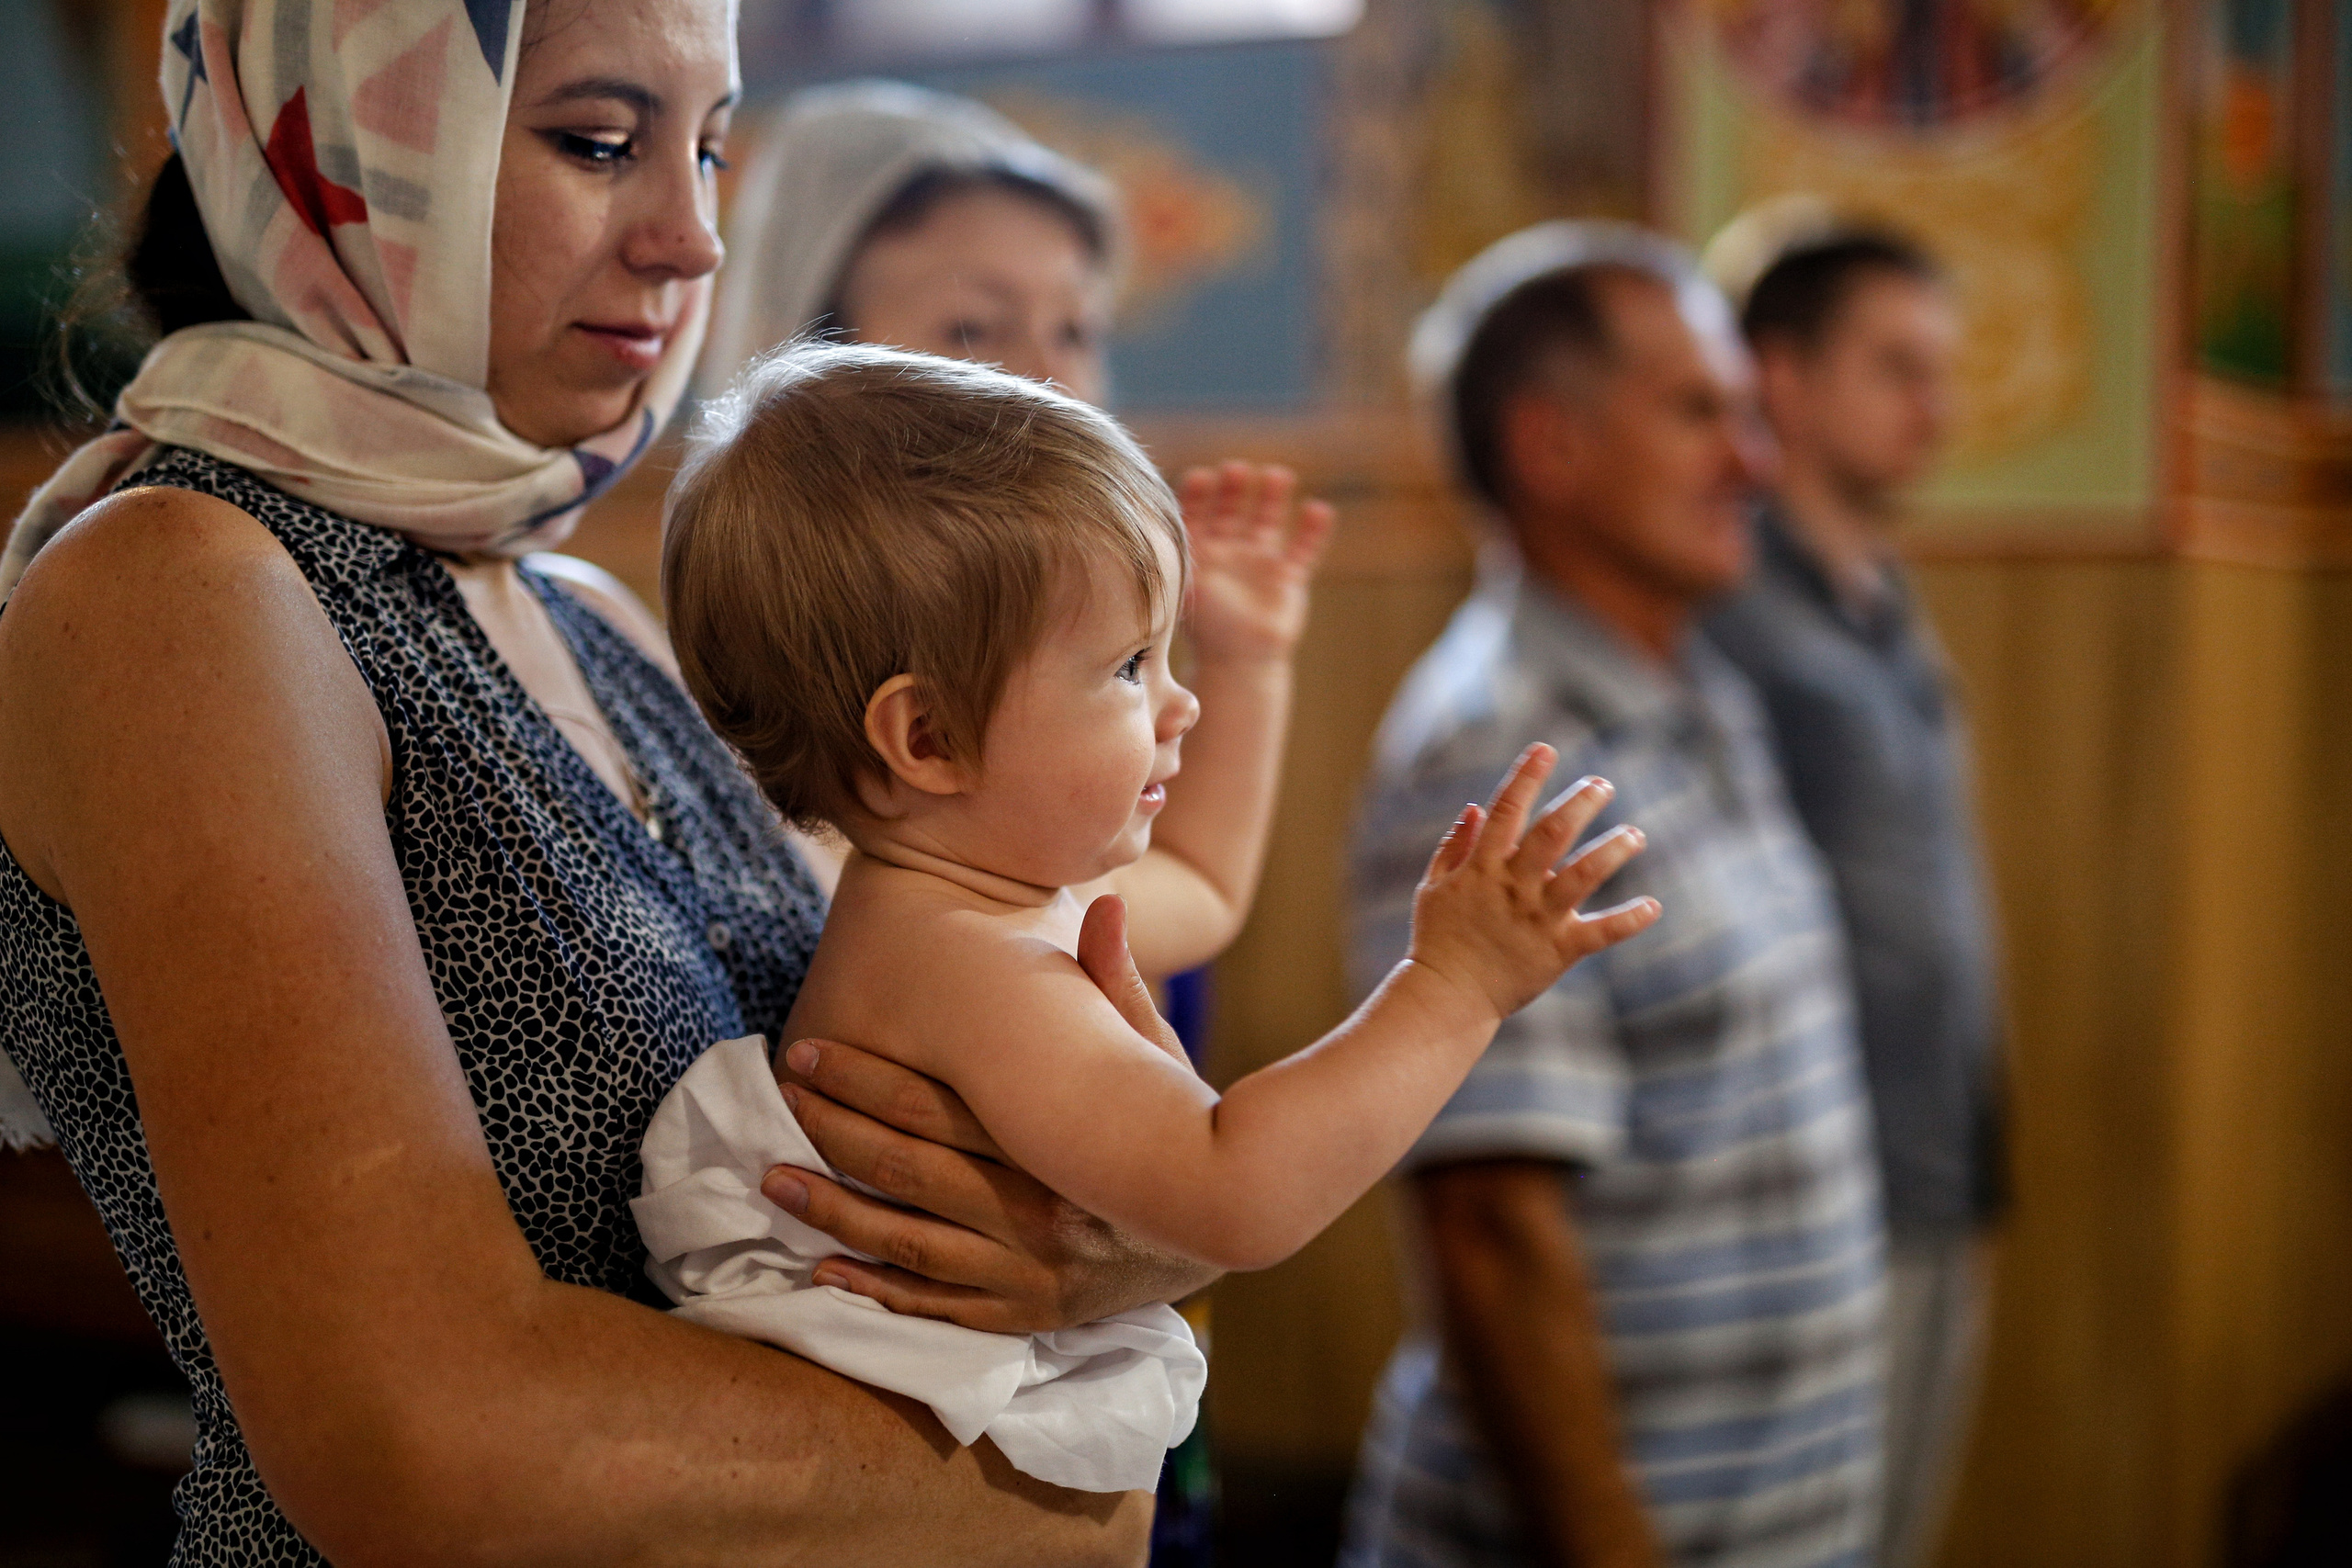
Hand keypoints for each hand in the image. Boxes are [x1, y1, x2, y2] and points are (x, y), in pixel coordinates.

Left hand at [759, 919, 1220, 1333]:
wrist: (1229, 1230)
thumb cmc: (1174, 1127)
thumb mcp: (1154, 1059)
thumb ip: (1117, 989)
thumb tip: (1104, 903)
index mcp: (1054, 1144)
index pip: (936, 1107)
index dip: (864, 1079)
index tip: (809, 1051)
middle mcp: (1036, 1211)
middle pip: (909, 1170)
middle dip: (835, 1131)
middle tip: (782, 1098)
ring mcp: (1029, 1271)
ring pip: (910, 1243)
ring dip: (834, 1212)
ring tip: (774, 1180)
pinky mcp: (1027, 1313)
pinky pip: (938, 1307)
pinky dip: (878, 1291)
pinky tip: (825, 1269)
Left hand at [1178, 460, 1335, 661]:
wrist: (1238, 665)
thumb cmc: (1207, 631)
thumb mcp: (1184, 594)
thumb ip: (1174, 567)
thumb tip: (1147, 538)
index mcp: (1199, 553)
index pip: (1197, 512)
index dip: (1198, 494)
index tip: (1200, 478)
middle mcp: (1229, 550)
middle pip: (1232, 508)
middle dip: (1233, 489)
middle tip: (1235, 470)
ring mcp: (1259, 561)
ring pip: (1267, 520)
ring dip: (1272, 496)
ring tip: (1277, 476)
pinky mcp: (1288, 576)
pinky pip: (1303, 548)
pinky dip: (1312, 530)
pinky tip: (1317, 509)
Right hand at [1406, 745, 1659, 1021]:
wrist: (1446, 996)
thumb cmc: (1438, 939)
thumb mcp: (1434, 887)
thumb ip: (1454, 846)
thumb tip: (1475, 807)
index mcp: (1482, 867)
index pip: (1507, 811)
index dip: (1526, 777)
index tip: (1546, 749)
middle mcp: (1513, 886)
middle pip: (1553, 834)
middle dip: (1581, 803)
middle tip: (1604, 784)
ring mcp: (1538, 918)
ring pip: (1583, 875)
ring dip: (1613, 850)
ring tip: (1635, 835)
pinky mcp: (1558, 951)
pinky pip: (1600, 933)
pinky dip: (1629, 919)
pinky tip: (1654, 906)